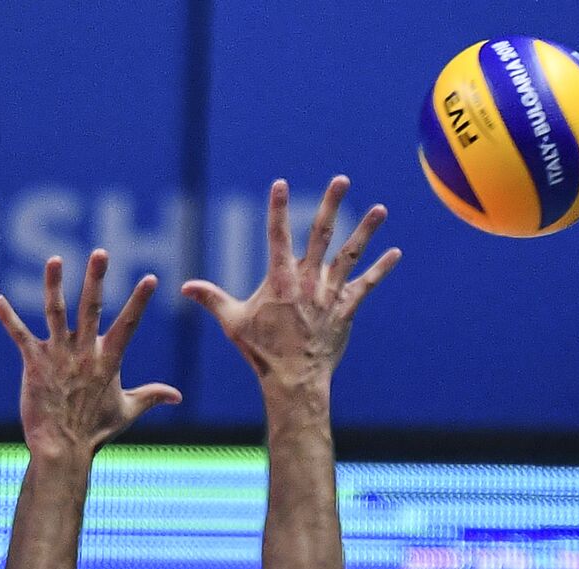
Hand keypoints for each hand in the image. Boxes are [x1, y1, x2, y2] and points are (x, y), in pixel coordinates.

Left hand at [0, 252, 180, 458]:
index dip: (140, 300)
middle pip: (92, 308)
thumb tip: (178, 396)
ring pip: (56, 312)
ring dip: (54, 285)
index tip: (151, 278)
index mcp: (109, 360)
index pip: (129, 324)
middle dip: (96, 279)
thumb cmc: (95, 430)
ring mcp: (59, 356)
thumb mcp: (128, 411)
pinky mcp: (34, 364)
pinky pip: (20, 336)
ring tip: (55, 260)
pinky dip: (8, 318)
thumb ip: (152, 396)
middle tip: (100, 253)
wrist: (64, 446)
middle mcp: (85, 353)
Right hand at [181, 176, 400, 390]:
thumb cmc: (262, 351)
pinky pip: (367, 284)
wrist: (295, 379)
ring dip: (366, 230)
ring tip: (380, 208)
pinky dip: (382, 268)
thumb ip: (212, 298)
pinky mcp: (347, 309)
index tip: (280, 184)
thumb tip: (183, 287)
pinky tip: (395, 252)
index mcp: (280, 279)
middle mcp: (308, 281)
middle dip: (331, 204)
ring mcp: (330, 293)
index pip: (277, 235)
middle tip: (341, 179)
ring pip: (350, 254)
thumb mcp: (233, 322)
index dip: (278, 208)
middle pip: (321, 234)